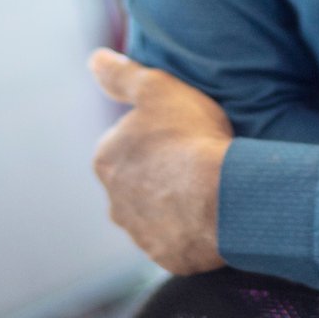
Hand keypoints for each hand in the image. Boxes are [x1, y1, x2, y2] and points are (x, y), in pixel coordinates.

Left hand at [89, 50, 233, 274]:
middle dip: (160, 174)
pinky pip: (178, 241)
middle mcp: (114, 201)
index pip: (123, 144)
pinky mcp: (167, 258)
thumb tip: (94, 59)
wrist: (224, 196)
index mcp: (106, 160)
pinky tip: (214, 215)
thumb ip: (122, 75)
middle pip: (137, 183)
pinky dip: (192, 231)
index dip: (154, 136)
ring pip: (155, 215)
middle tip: (196, 160)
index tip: (181, 133)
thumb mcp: (157, 88)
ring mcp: (140, 234)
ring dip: (175, 205)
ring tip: (209, 189)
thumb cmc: (191, 137)